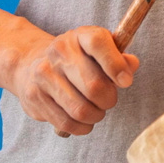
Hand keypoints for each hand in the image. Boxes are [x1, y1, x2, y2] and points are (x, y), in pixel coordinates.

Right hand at [6, 26, 137, 136]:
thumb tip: (131, 65)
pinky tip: (84, 121)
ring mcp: (43, 75)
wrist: (32, 63)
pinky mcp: (34, 97)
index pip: (98, 43)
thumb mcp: (100, 50)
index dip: (116, 65)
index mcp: (80, 35)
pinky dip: (81, 127)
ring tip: (97, 111)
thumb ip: (120, 57)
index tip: (126, 82)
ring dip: (96, 116)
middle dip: (109, 99)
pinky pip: (65, 122)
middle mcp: (58, 52)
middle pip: (94, 86)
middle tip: (108, 100)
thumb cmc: (78, 59)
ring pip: (80, 109)